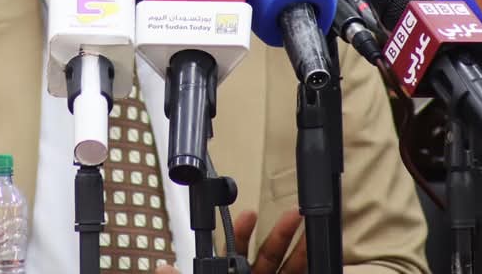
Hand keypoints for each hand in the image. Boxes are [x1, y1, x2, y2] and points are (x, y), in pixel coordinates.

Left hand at [153, 209, 304, 273]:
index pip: (236, 254)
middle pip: (268, 258)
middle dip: (281, 234)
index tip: (250, 216)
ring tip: (312, 230)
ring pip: (290, 272)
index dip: (242, 234)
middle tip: (293, 213)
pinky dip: (310, 268)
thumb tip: (163, 267)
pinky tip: (318, 256)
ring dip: (301, 251)